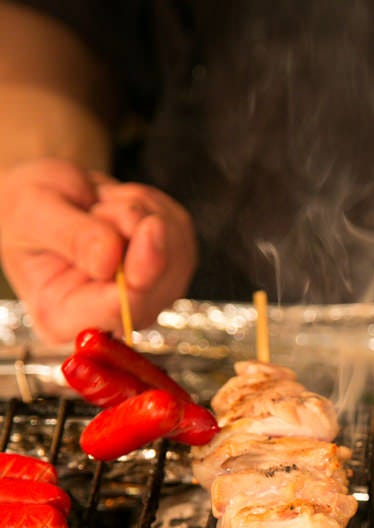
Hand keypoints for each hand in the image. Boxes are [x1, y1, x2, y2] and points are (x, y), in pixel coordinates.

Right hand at [0, 158, 196, 343]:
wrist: (46, 198)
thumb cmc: (28, 209)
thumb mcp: (33, 211)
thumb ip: (72, 237)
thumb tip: (111, 258)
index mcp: (62, 316)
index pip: (118, 310)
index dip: (141, 272)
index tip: (150, 226)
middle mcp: (109, 317)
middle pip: (158, 285)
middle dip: (137, 229)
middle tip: (100, 206)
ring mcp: (145, 297)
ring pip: (177, 256)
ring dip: (145, 214)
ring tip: (103, 205)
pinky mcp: (168, 270)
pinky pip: (181, 234)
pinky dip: (155, 207)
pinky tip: (122, 206)